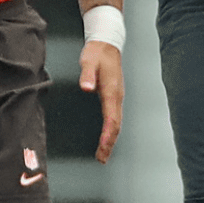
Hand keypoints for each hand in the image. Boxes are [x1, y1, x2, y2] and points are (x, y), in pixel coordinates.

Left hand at [79, 41, 122, 162]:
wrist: (107, 43)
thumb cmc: (97, 53)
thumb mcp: (88, 61)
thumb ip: (87, 75)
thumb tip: (86, 88)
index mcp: (111, 91)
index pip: (112, 118)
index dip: (108, 134)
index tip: (103, 147)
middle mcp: (117, 97)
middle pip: (116, 125)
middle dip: (110, 143)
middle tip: (102, 158)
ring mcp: (117, 97)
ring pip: (116, 123)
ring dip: (111, 139)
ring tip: (103, 154)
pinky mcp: (113, 96)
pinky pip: (114, 118)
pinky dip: (111, 131)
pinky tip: (105, 137)